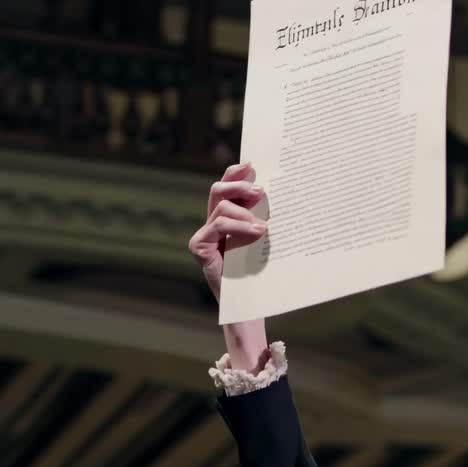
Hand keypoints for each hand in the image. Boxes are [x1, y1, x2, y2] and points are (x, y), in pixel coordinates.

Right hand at [189, 161, 266, 301]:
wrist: (250, 301)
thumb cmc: (259, 272)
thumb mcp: (263, 238)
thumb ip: (261, 216)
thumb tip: (268, 190)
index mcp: (227, 219)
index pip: (226, 188)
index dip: (235, 174)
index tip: (252, 165)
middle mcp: (212, 224)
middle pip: (218, 191)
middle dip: (239, 186)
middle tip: (260, 192)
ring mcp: (203, 235)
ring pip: (221, 208)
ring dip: (245, 215)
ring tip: (263, 228)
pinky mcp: (198, 247)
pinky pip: (217, 226)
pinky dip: (237, 227)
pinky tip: (255, 233)